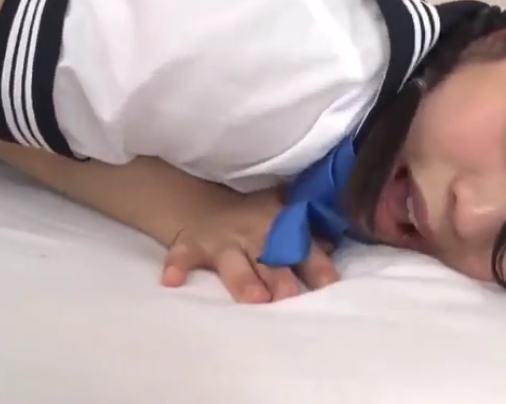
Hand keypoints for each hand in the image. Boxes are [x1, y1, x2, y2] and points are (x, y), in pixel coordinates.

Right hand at [159, 187, 339, 302]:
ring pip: (234, 264)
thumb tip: (333, 243)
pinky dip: (177, 266)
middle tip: (291, 297)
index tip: (329, 283)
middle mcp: (253, 234)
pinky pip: (183, 256)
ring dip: (245, 281)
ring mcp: (222, 242)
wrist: (204, 206)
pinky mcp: (192, 246)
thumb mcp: (283, 217)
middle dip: (281, 277)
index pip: (303, 246)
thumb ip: (307, 234)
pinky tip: (172, 281)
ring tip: (255, 299)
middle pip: (270, 258)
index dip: (317, 265)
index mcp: (279, 226)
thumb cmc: (255, 220)